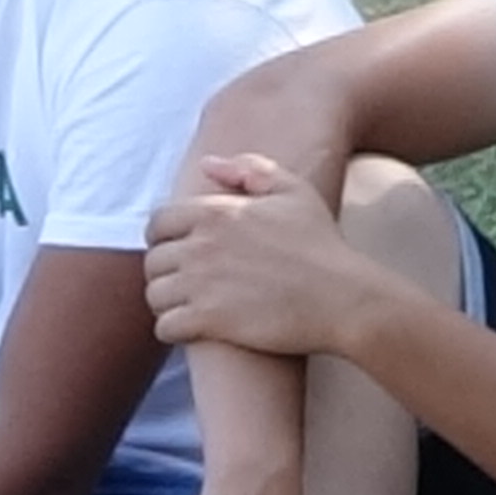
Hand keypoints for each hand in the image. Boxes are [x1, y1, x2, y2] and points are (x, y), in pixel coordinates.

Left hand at [142, 154, 392, 361]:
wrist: (342, 298)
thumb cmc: (322, 245)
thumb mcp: (294, 191)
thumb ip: (249, 170)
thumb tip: (207, 163)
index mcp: (215, 212)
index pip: (158, 223)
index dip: (162, 239)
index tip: (176, 252)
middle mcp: (201, 246)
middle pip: (153, 261)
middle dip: (165, 274)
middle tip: (184, 285)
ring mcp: (202, 284)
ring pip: (154, 296)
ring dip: (166, 304)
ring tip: (186, 308)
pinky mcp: (209, 321)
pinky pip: (165, 327)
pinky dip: (172, 331)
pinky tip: (191, 330)